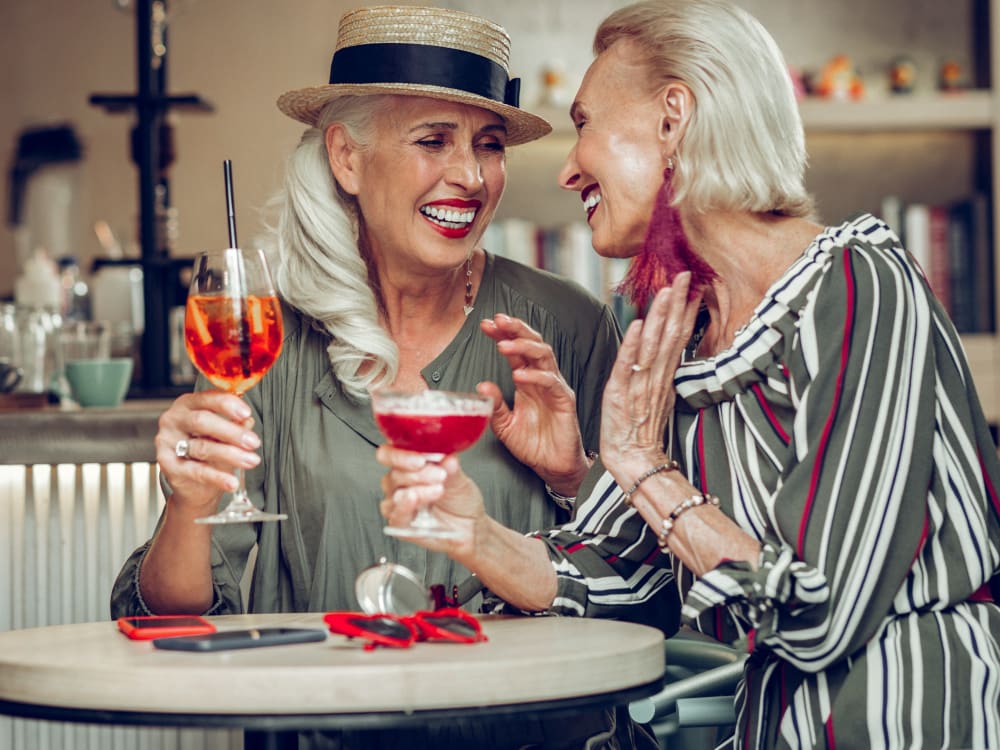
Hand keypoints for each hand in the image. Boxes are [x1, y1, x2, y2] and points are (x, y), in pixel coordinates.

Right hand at [155, 390, 260, 512]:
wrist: (192, 483)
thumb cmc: (208, 449)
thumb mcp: (224, 434)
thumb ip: (235, 424)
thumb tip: (247, 421)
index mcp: (187, 404)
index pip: (207, 398)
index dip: (228, 405)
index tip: (246, 413)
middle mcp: (173, 420)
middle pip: (202, 421)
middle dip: (232, 432)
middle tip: (253, 442)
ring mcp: (167, 442)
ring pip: (202, 447)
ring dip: (231, 455)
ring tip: (251, 461)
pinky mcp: (167, 465)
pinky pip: (196, 471)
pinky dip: (217, 477)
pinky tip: (232, 482)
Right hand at [377, 446, 483, 554]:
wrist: (470, 526)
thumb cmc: (461, 500)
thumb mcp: (460, 479)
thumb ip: (451, 466)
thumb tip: (447, 456)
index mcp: (410, 465)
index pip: (390, 453)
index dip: (400, 454)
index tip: (421, 458)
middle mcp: (402, 482)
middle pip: (394, 473)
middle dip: (418, 473)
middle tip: (439, 475)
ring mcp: (399, 503)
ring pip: (395, 493)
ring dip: (418, 490)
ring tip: (438, 490)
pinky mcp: (401, 523)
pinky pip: (395, 515)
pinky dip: (406, 506)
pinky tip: (417, 500)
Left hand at [478, 314, 589, 494]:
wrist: (553, 466)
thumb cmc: (533, 445)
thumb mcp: (505, 425)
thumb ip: (495, 405)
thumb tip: (481, 385)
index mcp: (527, 380)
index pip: (515, 350)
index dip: (502, 334)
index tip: (485, 324)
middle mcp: (542, 379)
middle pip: (533, 343)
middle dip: (515, 329)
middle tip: (498, 320)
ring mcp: (555, 387)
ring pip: (544, 355)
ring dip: (523, 346)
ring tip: (503, 345)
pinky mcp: (565, 401)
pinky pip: (551, 382)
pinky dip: (535, 376)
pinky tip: (519, 374)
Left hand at [600, 272, 701, 475]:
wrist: (634, 459)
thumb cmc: (642, 428)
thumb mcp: (658, 394)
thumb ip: (663, 368)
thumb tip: (668, 345)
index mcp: (665, 374)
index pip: (678, 335)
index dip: (685, 309)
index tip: (692, 285)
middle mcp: (656, 375)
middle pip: (671, 333)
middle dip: (677, 303)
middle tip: (684, 275)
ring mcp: (639, 383)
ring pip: (653, 343)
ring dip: (659, 315)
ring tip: (665, 290)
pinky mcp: (620, 392)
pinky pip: (627, 365)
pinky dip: (632, 345)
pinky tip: (637, 324)